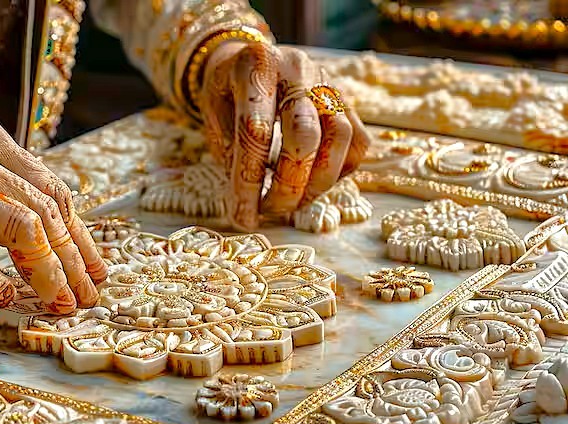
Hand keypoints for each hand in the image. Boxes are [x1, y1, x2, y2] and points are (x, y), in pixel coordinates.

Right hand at [0, 97, 106, 313]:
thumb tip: (46, 228)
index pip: (53, 189)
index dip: (80, 234)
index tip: (95, 269)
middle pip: (45, 210)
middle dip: (73, 259)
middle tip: (87, 296)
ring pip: (19, 225)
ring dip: (47, 270)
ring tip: (60, 303)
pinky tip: (5, 296)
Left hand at [199, 43, 369, 230]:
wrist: (249, 58)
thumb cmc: (228, 92)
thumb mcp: (213, 113)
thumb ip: (231, 150)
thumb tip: (249, 201)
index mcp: (256, 67)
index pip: (256, 132)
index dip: (249, 181)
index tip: (243, 217)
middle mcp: (296, 69)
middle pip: (305, 134)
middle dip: (289, 185)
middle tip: (270, 212)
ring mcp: (327, 81)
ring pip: (339, 137)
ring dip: (317, 183)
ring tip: (293, 204)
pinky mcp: (346, 98)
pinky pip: (358, 140)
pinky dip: (339, 171)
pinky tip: (313, 185)